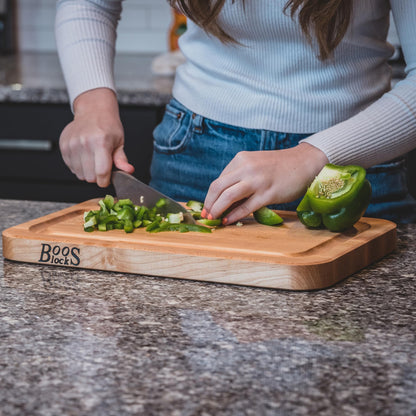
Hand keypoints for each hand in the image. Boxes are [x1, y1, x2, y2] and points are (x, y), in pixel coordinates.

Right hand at [59, 88, 133, 187]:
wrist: (93, 110)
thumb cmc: (108, 125)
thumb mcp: (119, 142)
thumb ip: (122, 160)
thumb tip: (128, 171)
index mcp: (101, 142)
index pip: (101, 172)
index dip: (105, 181)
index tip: (107, 179)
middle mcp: (85, 143)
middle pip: (90, 177)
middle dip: (97, 176)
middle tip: (101, 164)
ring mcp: (72, 144)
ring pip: (80, 175)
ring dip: (87, 172)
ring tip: (92, 158)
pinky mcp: (64, 146)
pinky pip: (71, 168)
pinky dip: (78, 166)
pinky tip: (84, 156)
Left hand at [202, 143, 328, 223]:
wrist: (305, 162)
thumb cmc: (279, 166)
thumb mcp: (255, 164)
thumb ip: (240, 176)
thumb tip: (223, 197)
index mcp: (241, 159)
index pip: (219, 180)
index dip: (210, 196)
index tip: (207, 206)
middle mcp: (247, 168)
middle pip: (218, 187)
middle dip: (209, 204)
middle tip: (206, 215)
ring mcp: (257, 181)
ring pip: (228, 197)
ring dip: (217, 210)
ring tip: (213, 219)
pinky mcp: (268, 193)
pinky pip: (246, 207)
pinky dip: (233, 215)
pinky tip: (227, 220)